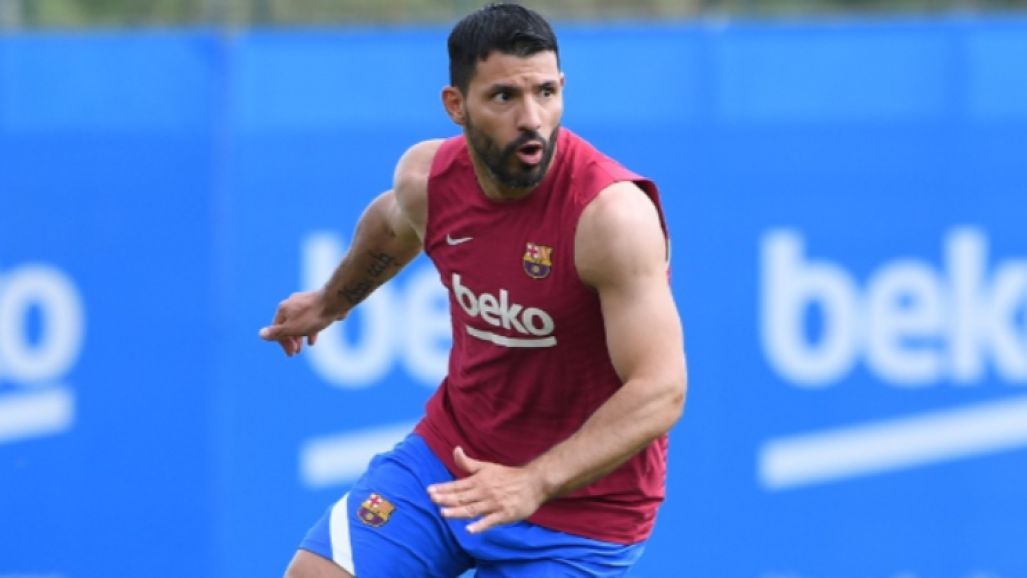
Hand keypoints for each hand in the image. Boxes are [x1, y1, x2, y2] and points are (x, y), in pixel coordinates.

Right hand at [258, 289, 337, 355]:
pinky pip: (310, 319)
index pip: (277, 329)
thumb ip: (277, 332)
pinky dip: (310, 329)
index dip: (282, 343)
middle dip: (291, 340)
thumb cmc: (313, 316)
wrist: (335, 301)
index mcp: (283, 309)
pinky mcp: (317, 304)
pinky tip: (314, 339)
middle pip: (287, 325)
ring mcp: (305, 303)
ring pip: (299, 322)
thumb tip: (260, 335)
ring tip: (305, 347)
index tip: (291, 353)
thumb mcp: (292, 328)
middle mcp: (292, 303)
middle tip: (297, 352)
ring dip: (301, 336)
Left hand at [427, 447, 548, 533]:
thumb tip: (455, 450)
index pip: (457, 485)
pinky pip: (490, 521)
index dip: (443, 488)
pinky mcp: (504, 514)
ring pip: (472, 509)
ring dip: (458, 512)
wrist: (533, 483)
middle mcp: (484, 492)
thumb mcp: (487, 467)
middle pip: (462, 497)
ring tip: (444, 514)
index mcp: (479, 481)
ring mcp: (494, 504)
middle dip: (446, 499)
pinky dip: (480, 526)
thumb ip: (468, 463)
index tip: (429, 491)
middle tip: (432, 500)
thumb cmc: (507, 476)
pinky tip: (469, 530)